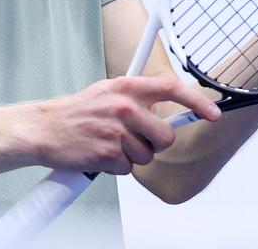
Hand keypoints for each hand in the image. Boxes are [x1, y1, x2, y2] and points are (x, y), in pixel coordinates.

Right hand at [32, 75, 219, 175]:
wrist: (43, 128)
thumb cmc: (75, 112)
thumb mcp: (106, 92)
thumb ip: (135, 97)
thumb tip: (167, 105)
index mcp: (125, 87)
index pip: (172, 88)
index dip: (198, 102)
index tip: (214, 113)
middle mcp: (123, 106)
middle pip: (165, 136)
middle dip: (155, 144)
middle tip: (135, 140)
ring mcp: (116, 130)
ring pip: (147, 156)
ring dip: (131, 157)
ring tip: (109, 144)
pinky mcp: (107, 153)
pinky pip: (128, 169)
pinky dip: (116, 167)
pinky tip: (100, 154)